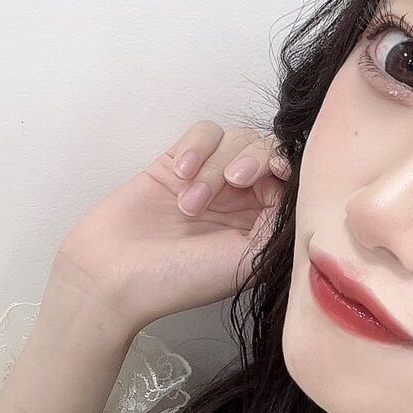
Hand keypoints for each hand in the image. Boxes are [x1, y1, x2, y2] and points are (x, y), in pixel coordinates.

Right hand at [48, 121, 290, 335]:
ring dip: (216, 165)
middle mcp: (243, 202)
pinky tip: (180, 176)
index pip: (294, 181)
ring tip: (189, 203)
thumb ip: (279, 223)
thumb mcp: (245, 260)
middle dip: (254, 160)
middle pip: (268, 152)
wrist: (113, 276)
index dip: (290, 170)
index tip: (280, 174)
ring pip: (236, 139)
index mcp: (264, 227)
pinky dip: (197, 148)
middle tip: (235, 181)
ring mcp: (210, 180)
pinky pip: (205, 133)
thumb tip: (300, 188)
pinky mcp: (178, 163)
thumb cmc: (179, 280)